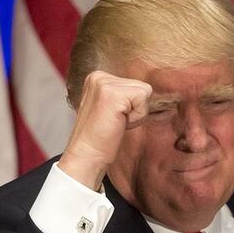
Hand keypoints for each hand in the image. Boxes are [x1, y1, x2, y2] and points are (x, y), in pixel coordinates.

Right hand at [58, 70, 151, 189]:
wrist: (87, 156)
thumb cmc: (100, 138)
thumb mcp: (110, 108)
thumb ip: (122, 95)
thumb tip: (146, 90)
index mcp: (97, 77)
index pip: (134, 84)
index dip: (131, 106)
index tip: (111, 118)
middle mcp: (98, 76)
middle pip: (141, 86)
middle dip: (134, 109)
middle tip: (114, 122)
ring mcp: (104, 83)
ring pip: (144, 92)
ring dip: (135, 113)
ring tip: (115, 123)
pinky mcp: (113, 94)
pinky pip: (143, 99)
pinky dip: (136, 117)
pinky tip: (118, 124)